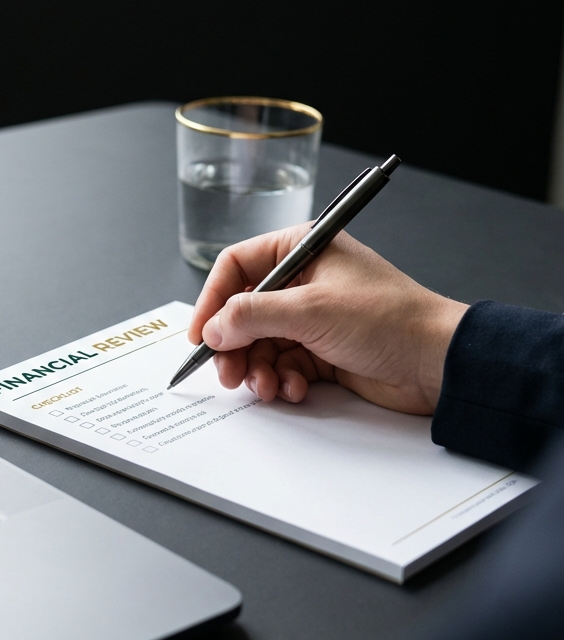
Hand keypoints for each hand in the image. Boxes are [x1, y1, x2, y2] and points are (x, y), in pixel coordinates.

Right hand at [188, 227, 467, 414]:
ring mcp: (312, 316)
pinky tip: (294, 390)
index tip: (200, 335)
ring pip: (260, 343)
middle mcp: (303, 280)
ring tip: (266, 387)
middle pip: (243, 311)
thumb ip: (251, 316)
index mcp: (301, 250)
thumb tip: (212, 329)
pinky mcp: (322, 350)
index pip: (236, 267)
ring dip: (257, 368)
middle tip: (228, 373)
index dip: (212, 300)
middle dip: (234, 346)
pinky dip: (281, 380)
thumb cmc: (388, 319)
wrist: (439, 363)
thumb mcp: (310, 311)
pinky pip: (283, 364)